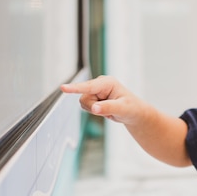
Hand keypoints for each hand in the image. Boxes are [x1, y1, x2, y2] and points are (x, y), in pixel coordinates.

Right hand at [61, 76, 190, 166]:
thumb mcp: (122, 109)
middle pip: (84, 98)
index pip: (88, 87)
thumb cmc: (132, 109)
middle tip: (109, 109)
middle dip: (94, 107)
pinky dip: (94, 111)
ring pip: (83, 103)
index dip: (75, 88)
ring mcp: (95, 90)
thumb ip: (108, 108)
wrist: (134, 113)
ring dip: (94, 110)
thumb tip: (95, 108)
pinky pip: (86, 106)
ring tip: (108, 109)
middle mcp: (99, 84)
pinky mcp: (93, 96)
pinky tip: (104, 109)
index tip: (63, 88)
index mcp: (107, 83)